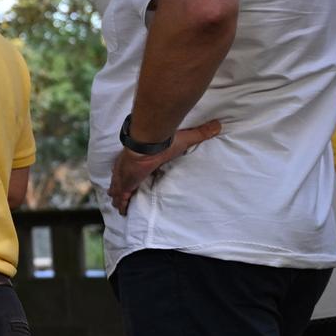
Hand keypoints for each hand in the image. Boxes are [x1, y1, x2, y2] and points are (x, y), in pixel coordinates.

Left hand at [107, 119, 221, 214]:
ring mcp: (124, 176)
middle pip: (121, 179)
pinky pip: (121, 196)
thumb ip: (200, 133)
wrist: (146, 143)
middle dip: (120, 186)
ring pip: (118, 188)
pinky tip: (122, 211)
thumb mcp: (184, 138)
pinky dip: (122, 204)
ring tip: (118, 204)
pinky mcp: (125, 183)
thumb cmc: (162, 142)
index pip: (134, 168)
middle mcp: (129, 168)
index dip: (131, 173)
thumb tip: (217, 125)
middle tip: (118, 195)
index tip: (131, 178)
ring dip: (119, 196)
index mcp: (140, 160)